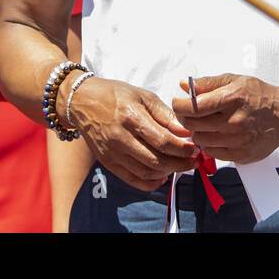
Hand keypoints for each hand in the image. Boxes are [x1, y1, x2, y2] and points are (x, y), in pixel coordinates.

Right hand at [70, 76, 198, 191]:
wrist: (82, 102)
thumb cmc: (116, 94)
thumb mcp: (143, 96)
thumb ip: (165, 114)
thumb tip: (186, 131)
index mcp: (131, 117)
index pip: (163, 140)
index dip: (183, 148)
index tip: (196, 147)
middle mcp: (120, 138)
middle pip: (157, 160)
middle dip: (180, 163)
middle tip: (194, 160)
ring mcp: (112, 153)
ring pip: (146, 172)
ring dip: (168, 172)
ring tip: (181, 165)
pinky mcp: (107, 162)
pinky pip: (132, 180)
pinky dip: (150, 183)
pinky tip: (163, 177)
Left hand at [173, 74, 278, 164]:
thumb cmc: (258, 95)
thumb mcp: (235, 81)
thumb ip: (208, 84)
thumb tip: (183, 86)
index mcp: (233, 98)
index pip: (195, 107)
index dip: (180, 106)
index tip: (177, 103)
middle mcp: (236, 121)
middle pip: (194, 125)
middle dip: (186, 119)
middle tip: (188, 114)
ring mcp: (239, 140)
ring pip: (201, 140)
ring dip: (197, 132)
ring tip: (205, 124)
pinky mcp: (241, 155)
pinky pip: (212, 152)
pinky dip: (209, 144)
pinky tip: (215, 135)